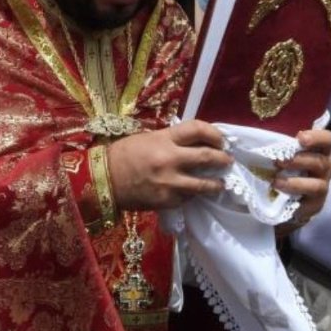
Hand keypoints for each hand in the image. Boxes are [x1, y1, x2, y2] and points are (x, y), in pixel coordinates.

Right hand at [106, 120, 231, 209]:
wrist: (102, 180)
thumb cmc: (123, 155)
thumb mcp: (149, 139)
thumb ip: (172, 140)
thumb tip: (197, 144)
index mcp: (164, 139)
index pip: (198, 130)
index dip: (215, 134)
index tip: (221, 140)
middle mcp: (170, 159)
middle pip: (208, 157)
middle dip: (223, 159)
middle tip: (228, 161)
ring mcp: (169, 182)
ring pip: (203, 184)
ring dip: (215, 184)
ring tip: (220, 184)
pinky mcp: (166, 201)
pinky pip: (187, 198)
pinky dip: (192, 195)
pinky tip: (194, 193)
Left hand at [274, 128, 330, 230]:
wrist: (285, 202)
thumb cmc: (283, 170)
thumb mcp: (281, 155)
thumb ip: (276, 146)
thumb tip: (241, 137)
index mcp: (318, 151)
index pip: (326, 140)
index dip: (316, 137)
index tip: (299, 137)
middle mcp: (324, 169)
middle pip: (321, 162)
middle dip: (299, 160)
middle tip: (279, 161)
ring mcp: (321, 188)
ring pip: (316, 185)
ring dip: (295, 183)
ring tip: (275, 182)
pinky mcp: (314, 207)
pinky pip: (308, 205)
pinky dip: (293, 201)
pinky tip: (279, 197)